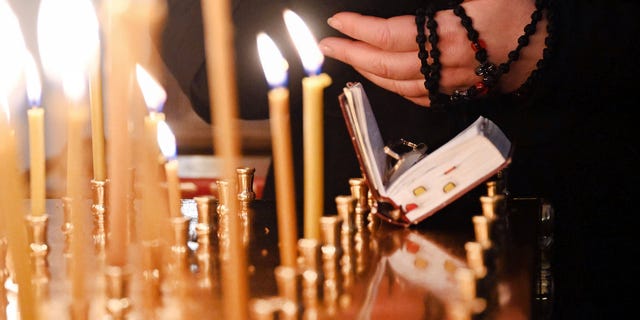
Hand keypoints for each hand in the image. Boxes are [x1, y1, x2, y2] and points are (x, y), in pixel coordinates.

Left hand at [318, 0, 546, 106]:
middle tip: (327, 47)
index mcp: (449, 35)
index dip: (359, 30)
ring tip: (349, 60)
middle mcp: (445, 65)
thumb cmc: (523, 13)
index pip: (390, 35)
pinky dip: (394, 89)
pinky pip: (418, 98)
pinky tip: (382, 80)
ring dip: (369, 74)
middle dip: (351, 56)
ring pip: (398, 86)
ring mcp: (451, 84)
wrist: (553, 49)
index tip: (337, 22)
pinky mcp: (459, 93)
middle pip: (386, 66)